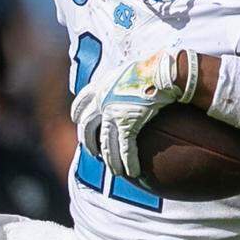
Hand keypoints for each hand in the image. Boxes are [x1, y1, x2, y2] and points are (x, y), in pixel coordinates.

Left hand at [71, 49, 193, 180]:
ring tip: (115, 171)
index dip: (78, 115)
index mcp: (101, 86)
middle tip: (93, 153)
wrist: (162, 71)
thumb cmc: (151, 68)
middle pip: (87, 127)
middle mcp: (102, 100)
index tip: (78, 123)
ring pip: (106, 144)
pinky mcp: (128, 124)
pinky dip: (128, 162)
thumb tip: (126, 85)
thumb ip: (120, 80)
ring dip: (110, 161)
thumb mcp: (128, 70)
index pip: (81, 102)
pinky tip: (133, 172)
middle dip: (88, 142)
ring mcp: (113, 114)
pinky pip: (126, 149)